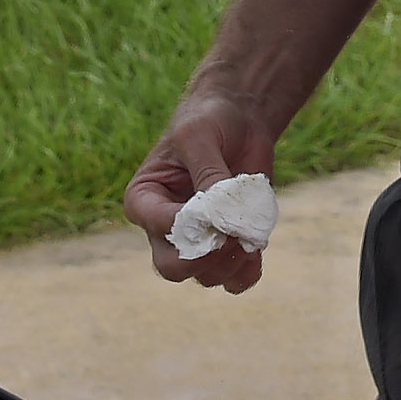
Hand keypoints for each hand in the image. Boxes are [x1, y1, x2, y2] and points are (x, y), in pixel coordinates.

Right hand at [122, 90, 277, 294]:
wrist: (241, 120)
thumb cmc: (208, 120)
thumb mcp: (199, 136)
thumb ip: (207, 174)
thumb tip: (220, 215)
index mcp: (144, 199)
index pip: (156, 227)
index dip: (186, 223)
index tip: (213, 202)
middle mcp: (165, 228)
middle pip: (173, 268)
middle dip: (205, 257)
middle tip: (230, 234)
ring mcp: (197, 241)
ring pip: (206, 277)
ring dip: (231, 260)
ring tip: (248, 228)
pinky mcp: (227, 246)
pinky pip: (234, 279)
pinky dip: (248, 270)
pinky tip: (256, 245)